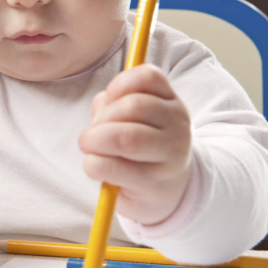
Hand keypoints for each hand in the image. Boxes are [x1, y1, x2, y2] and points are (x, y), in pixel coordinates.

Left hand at [78, 64, 191, 224]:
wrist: (167, 190)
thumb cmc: (141, 147)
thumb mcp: (133, 119)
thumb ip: (114, 104)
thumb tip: (103, 104)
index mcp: (171, 102)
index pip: (149, 77)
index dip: (120, 84)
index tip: (109, 99)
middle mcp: (177, 126)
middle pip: (134, 106)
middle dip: (102, 118)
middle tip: (92, 133)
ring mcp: (169, 156)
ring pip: (125, 137)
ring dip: (95, 140)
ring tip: (91, 147)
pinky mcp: (152, 184)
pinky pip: (111, 167)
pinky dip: (93, 164)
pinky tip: (96, 167)